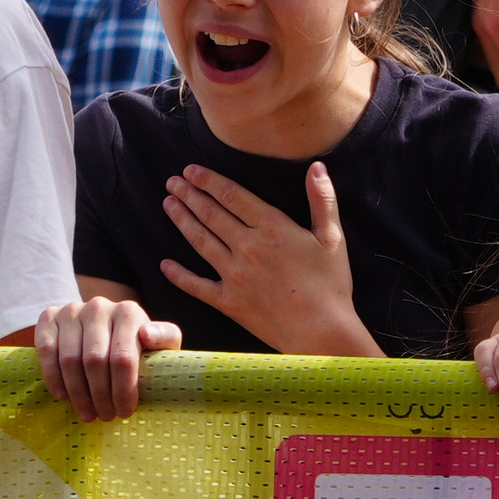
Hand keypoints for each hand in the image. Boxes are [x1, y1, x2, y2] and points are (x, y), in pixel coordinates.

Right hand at [32, 293, 179, 420]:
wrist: (105, 326)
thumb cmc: (136, 342)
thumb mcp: (160, 341)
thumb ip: (165, 338)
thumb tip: (147, 334)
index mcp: (128, 311)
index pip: (123, 358)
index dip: (123, 390)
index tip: (124, 412)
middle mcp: (99, 306)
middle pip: (95, 361)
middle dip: (100, 396)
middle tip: (105, 416)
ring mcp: (72, 310)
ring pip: (70, 359)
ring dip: (78, 393)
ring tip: (88, 413)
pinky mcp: (49, 317)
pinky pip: (47, 351)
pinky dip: (53, 377)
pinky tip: (63, 396)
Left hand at [153, 161, 367, 356]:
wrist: (320, 331)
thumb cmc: (330, 285)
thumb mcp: (333, 238)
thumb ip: (323, 200)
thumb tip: (317, 167)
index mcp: (272, 228)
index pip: (233, 196)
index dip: (209, 181)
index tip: (191, 170)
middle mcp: (248, 247)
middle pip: (212, 214)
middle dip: (190, 195)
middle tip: (172, 182)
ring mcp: (235, 275)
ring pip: (201, 242)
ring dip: (182, 221)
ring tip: (168, 205)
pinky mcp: (229, 301)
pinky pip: (197, 286)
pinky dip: (179, 275)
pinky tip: (165, 264)